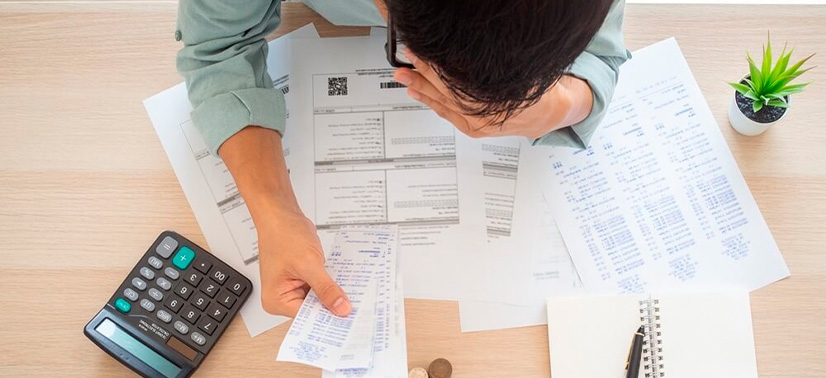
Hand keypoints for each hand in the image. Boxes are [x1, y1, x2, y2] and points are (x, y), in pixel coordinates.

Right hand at [217, 126, 350, 318]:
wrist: (281, 214)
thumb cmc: (283, 235)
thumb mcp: (308, 264)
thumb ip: (326, 289)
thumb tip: (341, 309)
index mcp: (276, 301)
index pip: (307, 318)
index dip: (328, 318)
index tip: (349, 320)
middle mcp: (282, 298)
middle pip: (313, 311)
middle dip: (332, 307)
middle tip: (355, 308)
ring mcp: (293, 288)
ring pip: (319, 299)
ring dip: (334, 295)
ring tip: (353, 295)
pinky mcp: (302, 279)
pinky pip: (320, 287)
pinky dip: (331, 285)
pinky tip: (345, 283)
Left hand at [392, 50, 592, 138]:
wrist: (548, 114)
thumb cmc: (537, 89)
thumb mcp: (520, 70)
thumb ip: (495, 65)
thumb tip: (468, 48)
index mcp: (496, 98)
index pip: (459, 79)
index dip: (439, 64)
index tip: (425, 50)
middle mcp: (484, 114)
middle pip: (447, 89)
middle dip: (424, 71)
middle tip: (409, 57)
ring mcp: (476, 124)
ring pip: (443, 102)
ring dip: (421, 86)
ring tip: (403, 75)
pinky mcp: (473, 129)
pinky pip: (447, 114)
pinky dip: (431, 102)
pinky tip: (417, 93)